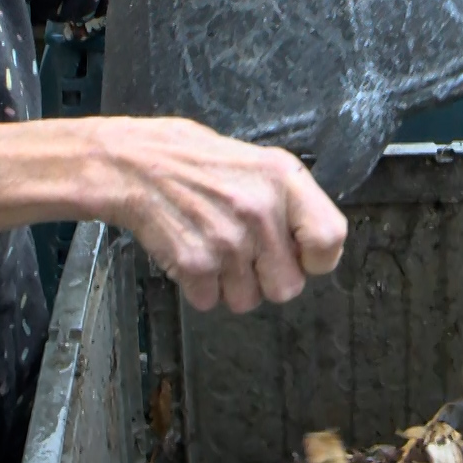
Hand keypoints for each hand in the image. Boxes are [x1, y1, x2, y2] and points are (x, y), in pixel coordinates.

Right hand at [96, 117, 347, 312]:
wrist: (133, 163)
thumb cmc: (195, 161)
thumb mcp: (257, 162)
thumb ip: (289, 202)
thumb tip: (313, 246)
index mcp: (283, 179)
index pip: (330, 239)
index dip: (316, 257)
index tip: (298, 255)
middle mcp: (261, 210)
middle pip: (288, 287)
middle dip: (265, 279)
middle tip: (243, 252)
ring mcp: (228, 240)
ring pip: (247, 301)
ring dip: (229, 284)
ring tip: (211, 246)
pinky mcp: (194, 263)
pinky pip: (210, 301)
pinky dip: (197, 286)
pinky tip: (189, 250)